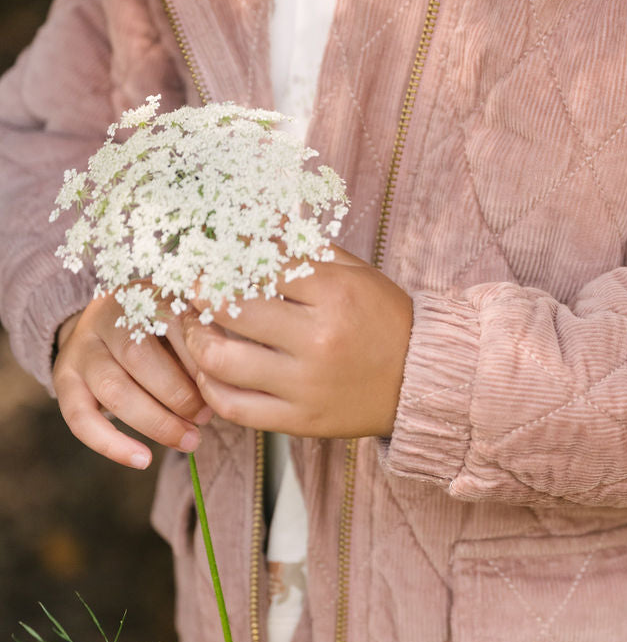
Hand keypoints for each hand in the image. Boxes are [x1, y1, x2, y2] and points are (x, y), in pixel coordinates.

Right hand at [53, 293, 211, 469]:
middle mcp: (108, 318)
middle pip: (139, 357)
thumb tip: (232, 386)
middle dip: (178, 395)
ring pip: (114, 389)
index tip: (225, 387)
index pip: (173, 325)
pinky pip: (80, 418)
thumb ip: (206, 344)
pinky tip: (142, 460)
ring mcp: (83, 350)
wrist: (104, 322)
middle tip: (206, 418)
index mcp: (147, 297)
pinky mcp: (65, 380)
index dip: (200, 362)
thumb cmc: (163, 330)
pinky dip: (111, 444)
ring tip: (189, 441)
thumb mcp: (186, 322)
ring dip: (155, 422)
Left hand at [180, 250, 413, 439]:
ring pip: (220, 360)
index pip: (256, 266)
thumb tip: (254, 220)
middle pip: (229, 309)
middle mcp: (317, 340)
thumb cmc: (384, 320)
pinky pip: (234, 407)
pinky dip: (210, 387)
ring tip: (195, 327)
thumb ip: (303, 248)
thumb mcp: (354, 274)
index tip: (205, 256)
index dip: (221, 258)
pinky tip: (211, 370)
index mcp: (333, 295)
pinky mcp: (299, 420)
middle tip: (189, 289)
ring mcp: (306, 385)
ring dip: (195, 340)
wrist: (421, 380)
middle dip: (197, 293)